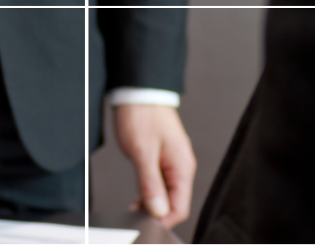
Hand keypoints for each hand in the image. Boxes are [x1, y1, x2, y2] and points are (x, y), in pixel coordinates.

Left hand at [112, 104, 195, 228]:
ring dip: (151, 203)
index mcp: (182, 168)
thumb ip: (150, 183)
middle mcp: (181, 168)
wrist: (138, 92)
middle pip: (174, 202)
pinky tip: (137, 196)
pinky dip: (149, 192)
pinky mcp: (161, 159)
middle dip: (157, 213)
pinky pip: (160, 183)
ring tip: (132, 208)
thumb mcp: (142, 152)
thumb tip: (157, 210)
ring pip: (166, 194)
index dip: (163, 219)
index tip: (145, 224)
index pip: (180, 207)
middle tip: (133, 217)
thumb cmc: (141, 116)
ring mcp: (172, 163)